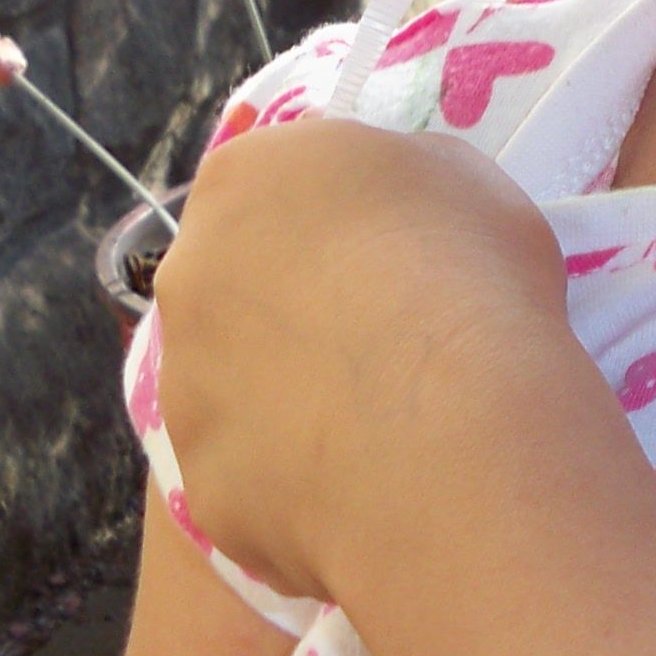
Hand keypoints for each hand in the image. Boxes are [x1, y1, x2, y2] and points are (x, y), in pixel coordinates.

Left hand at [151, 112, 574, 604]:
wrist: (453, 434)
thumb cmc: (473, 277)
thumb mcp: (466, 182)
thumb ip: (402, 188)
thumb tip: (388, 221)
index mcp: (249, 175)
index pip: (279, 182)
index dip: (341, 221)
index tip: (396, 254)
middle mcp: (191, 272)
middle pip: (240, 281)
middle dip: (299, 305)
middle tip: (384, 340)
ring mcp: (182, 384)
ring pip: (234, 381)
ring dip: (290, 392)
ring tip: (383, 424)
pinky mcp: (200, 480)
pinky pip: (251, 468)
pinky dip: (296, 472)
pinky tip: (364, 480)